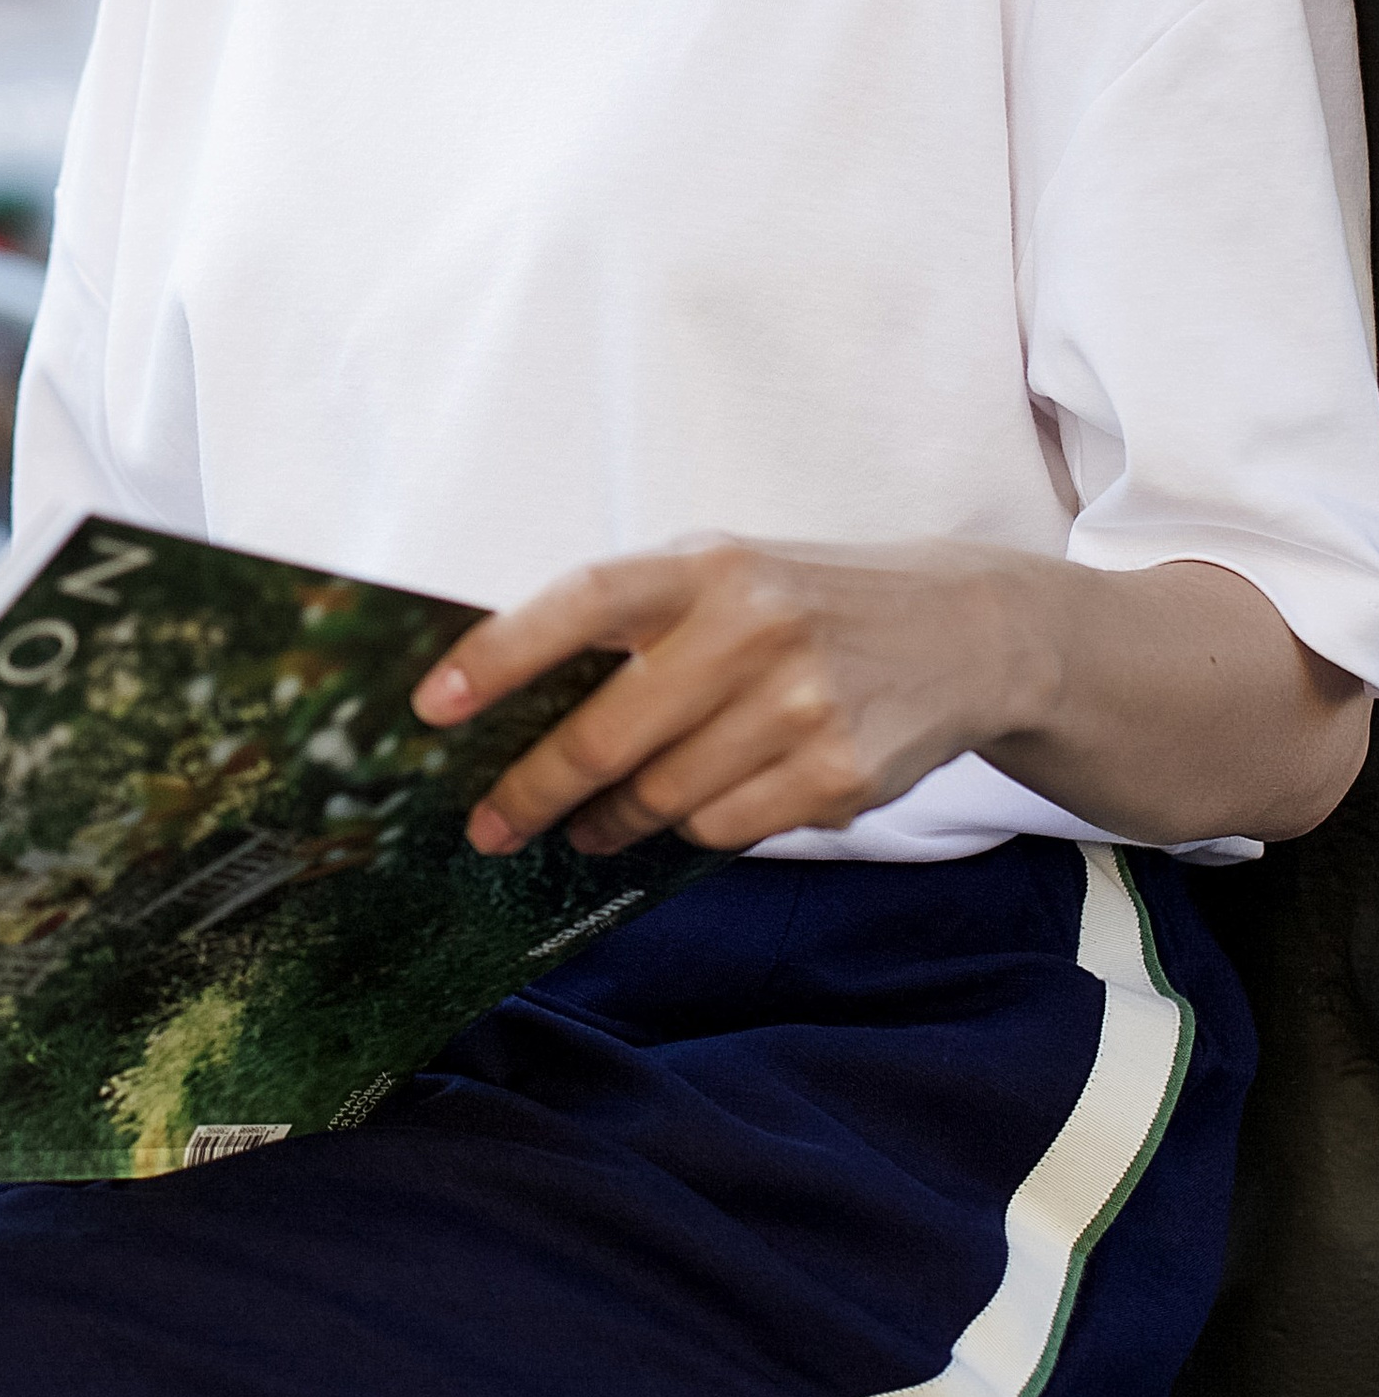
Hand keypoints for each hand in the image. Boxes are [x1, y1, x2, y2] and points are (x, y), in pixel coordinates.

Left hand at [413, 539, 1054, 858]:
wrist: (962, 631)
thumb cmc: (803, 604)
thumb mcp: (723, 574)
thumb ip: (632, 620)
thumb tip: (508, 704)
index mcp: (706, 565)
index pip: (581, 603)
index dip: (499, 655)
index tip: (433, 707)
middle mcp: (752, 629)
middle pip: (607, 736)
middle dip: (533, 791)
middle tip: (491, 824)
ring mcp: (802, 706)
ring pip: (662, 799)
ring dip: (614, 821)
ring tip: (599, 820)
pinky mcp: (841, 775)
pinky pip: (725, 830)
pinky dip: (695, 829)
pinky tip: (704, 803)